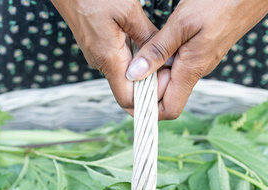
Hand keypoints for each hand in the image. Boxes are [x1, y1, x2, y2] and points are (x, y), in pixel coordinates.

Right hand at [49, 0, 158, 114]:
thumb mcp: (128, 10)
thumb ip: (148, 38)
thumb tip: (168, 59)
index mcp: (108, 59)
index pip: (128, 100)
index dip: (149, 100)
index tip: (167, 83)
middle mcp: (100, 62)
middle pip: (129, 90)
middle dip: (150, 85)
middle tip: (169, 66)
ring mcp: (97, 56)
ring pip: (125, 75)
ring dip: (144, 70)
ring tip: (161, 54)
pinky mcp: (98, 47)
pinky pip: (119, 61)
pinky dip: (135, 58)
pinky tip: (146, 44)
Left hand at [125, 0, 267, 119]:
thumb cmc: (220, 3)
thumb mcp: (182, 23)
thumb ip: (158, 50)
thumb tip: (135, 75)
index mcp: (192, 70)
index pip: (168, 110)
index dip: (147, 108)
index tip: (130, 94)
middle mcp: (197, 72)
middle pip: (167, 97)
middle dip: (147, 90)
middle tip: (131, 69)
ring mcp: (200, 63)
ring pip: (172, 81)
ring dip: (154, 73)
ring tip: (141, 55)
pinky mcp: (202, 52)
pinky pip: (179, 66)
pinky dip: (164, 61)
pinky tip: (156, 46)